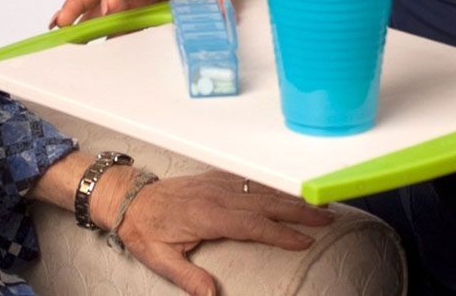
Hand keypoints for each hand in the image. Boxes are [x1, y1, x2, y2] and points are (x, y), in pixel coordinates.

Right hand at [52, 0, 243, 26]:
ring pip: (103, 2)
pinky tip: (93, 43)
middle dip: (78, 2)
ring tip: (64, 36)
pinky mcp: (145, 3)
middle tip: (60, 22)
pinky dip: (103, 28)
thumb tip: (219, 20)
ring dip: (83, 17)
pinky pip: (120, 16)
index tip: (108, 9)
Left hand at [112, 171, 332, 295]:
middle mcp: (216, 195)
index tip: (304, 241)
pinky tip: (287, 192)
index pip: (253, 224)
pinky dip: (272, 186)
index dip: (280, 233)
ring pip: (261, 190)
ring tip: (316, 205)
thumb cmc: (144, 228)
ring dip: (290, 197)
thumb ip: (188, 277)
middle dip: (299, 211)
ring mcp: (216, 184)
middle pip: (266, 203)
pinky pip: (249, 181)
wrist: (128, 198)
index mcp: (207, 215)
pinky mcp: (214, 179)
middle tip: (327, 218)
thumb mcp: (160, 258)